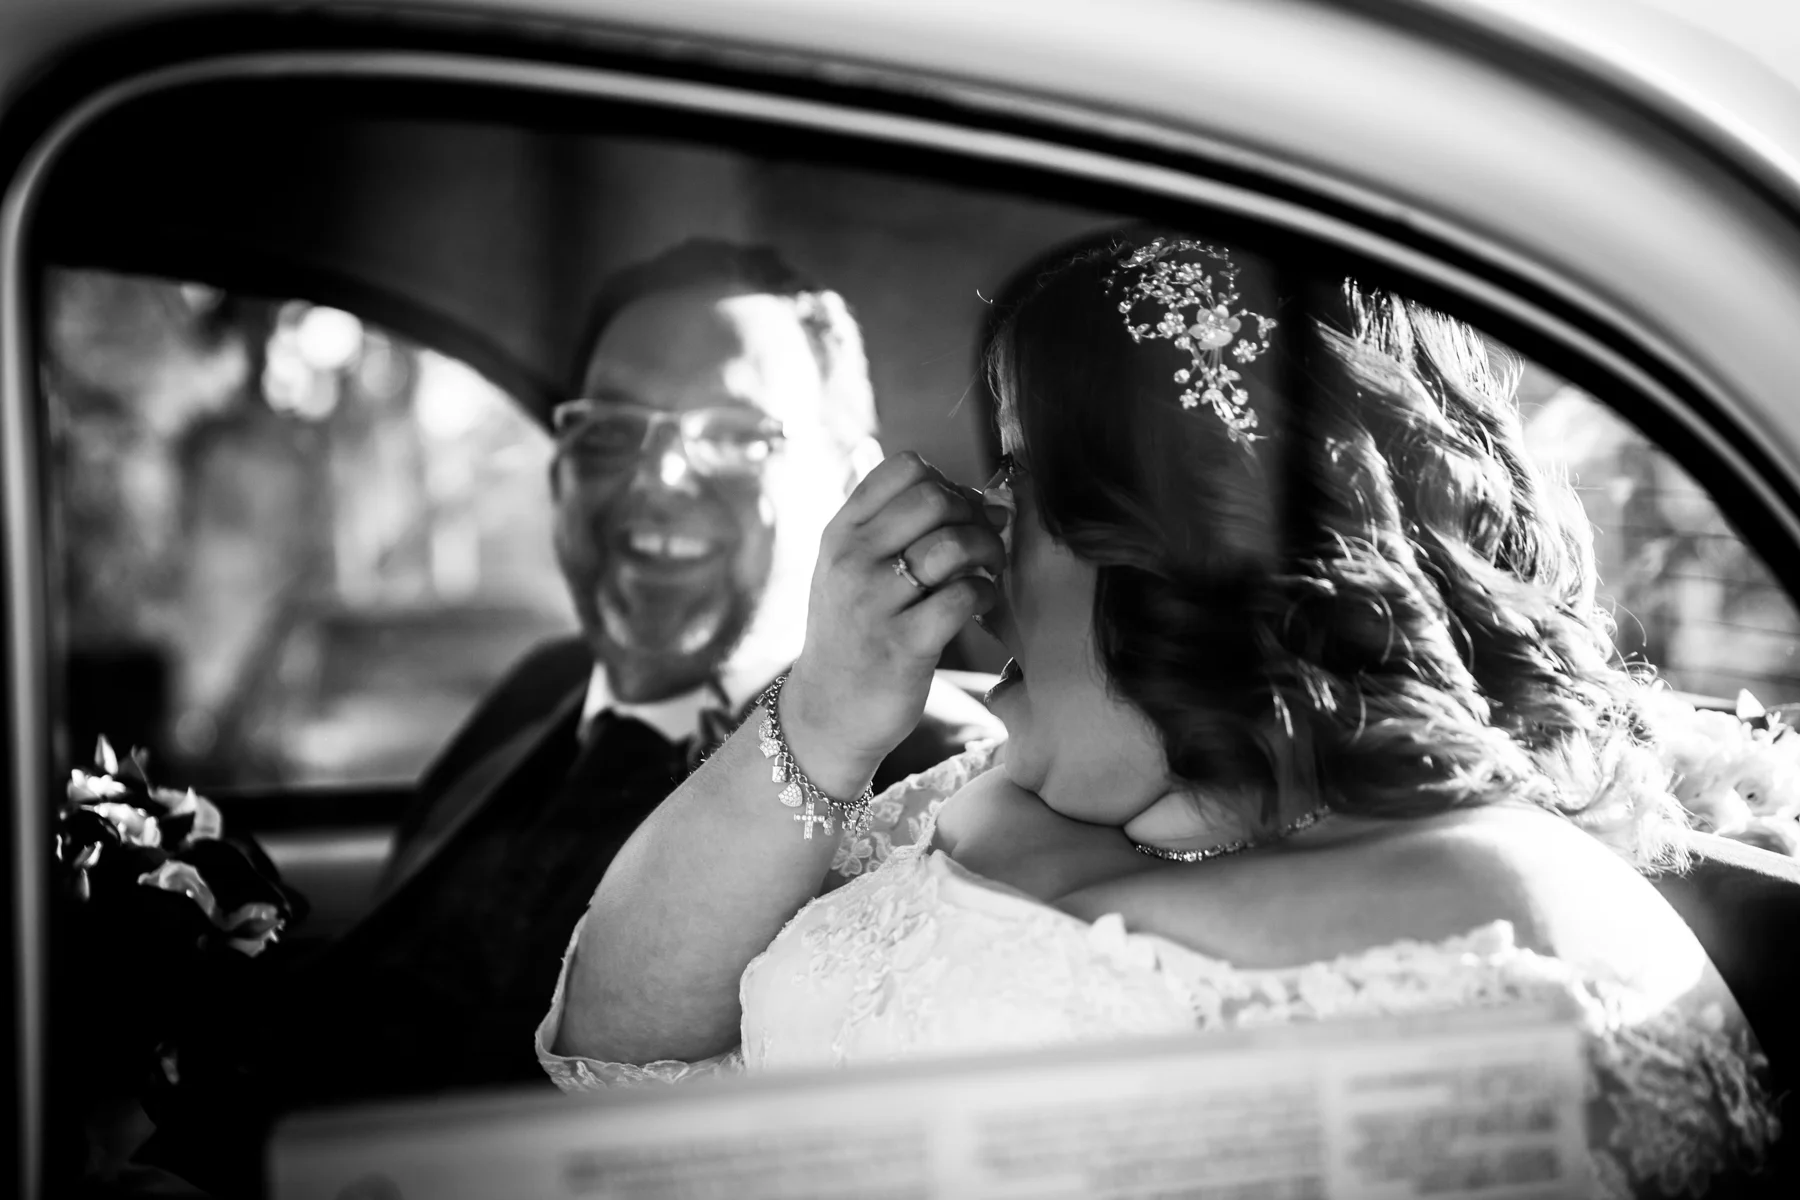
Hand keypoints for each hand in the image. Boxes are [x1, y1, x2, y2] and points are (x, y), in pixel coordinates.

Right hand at [784, 452, 1003, 791]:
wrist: (829, 711)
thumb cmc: (851, 633)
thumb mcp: (845, 567)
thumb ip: (882, 521)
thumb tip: (947, 479)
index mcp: (841, 533)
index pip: (904, 468)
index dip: (947, 480)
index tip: (959, 511)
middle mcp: (852, 561)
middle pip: (935, 498)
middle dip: (974, 515)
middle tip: (984, 541)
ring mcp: (875, 603)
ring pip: (953, 545)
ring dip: (987, 552)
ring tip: (988, 570)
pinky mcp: (904, 645)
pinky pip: (963, 597)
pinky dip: (985, 594)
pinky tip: (980, 604)